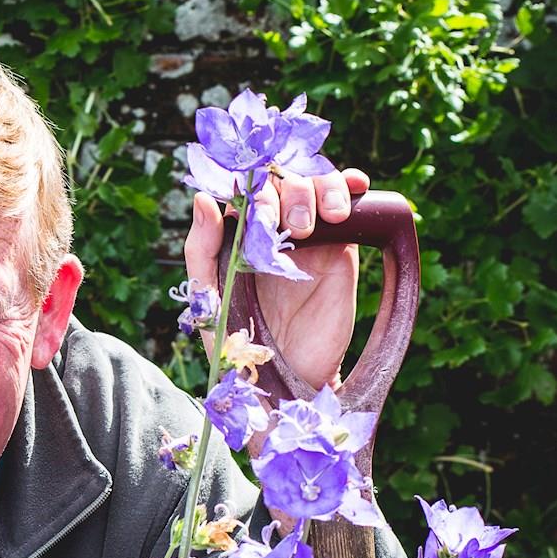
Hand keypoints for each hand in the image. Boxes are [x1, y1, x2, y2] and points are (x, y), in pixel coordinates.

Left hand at [184, 166, 370, 389]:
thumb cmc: (241, 343)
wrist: (288, 377)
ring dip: (316, 188)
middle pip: (280, 180)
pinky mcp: (340, 247)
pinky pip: (347, 204)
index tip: (257, 216)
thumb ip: (201, 250)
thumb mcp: (209, 298)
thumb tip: (202, 199)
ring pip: (313, 183)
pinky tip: (355, 187)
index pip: (243, 189)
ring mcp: (308, 235)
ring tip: (314, 225)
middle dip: (282, 194)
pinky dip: (350, 185)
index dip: (251, 188)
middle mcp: (272, 229)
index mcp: (237, 236)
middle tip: (284, 228)